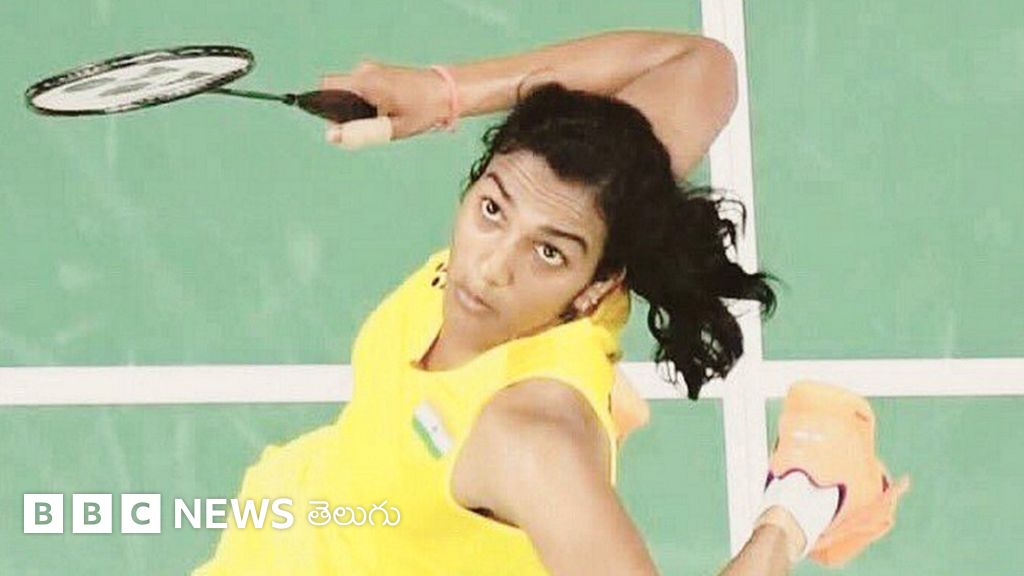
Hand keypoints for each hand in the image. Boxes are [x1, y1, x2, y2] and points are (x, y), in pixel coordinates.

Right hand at [319, 61, 451, 143]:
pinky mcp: (380, 72)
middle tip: (367, 127)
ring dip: (356, 108)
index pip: (325, 87)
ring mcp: (372, 69)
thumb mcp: (392, 128)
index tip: (339, 125)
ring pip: (349, 91)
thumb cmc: (423, 110)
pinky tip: (386, 112)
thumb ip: (360, 133)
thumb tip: (331, 137)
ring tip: (382, 119)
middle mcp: (364, 70)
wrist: (449, 91)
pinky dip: (366, 102)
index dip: (323, 107)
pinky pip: (361, 88)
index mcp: (365, 82)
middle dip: (342, 112)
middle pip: (336, 91)